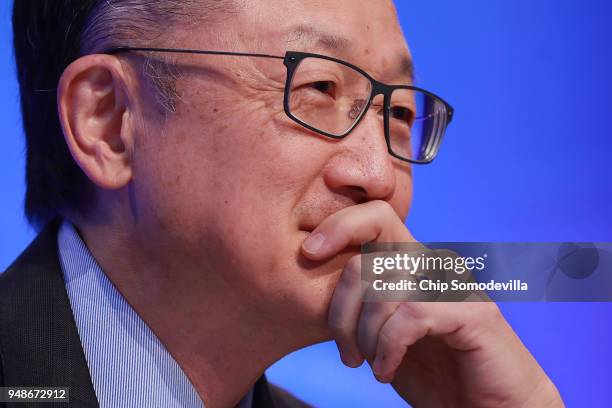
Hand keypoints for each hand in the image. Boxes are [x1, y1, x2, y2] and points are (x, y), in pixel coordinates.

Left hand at [302, 200, 562, 407]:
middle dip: (341, 310)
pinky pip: (409, 316)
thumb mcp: (382, 331)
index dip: (337, 226)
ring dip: (366, 338)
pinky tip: (386, 372)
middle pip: (366, 258)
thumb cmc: (432, 369)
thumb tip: (312, 272)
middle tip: (348, 352)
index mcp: (412, 261)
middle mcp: (433, 263)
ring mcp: (454, 284)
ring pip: (383, 290)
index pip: (373, 216)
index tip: (307, 254)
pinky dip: (388, 349)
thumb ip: (360, 301)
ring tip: (371, 365)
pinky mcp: (472, 312)